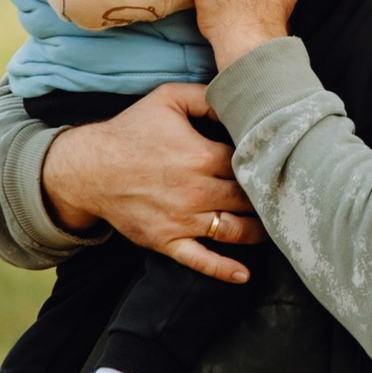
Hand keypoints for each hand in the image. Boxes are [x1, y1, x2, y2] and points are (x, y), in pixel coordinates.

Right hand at [38, 78, 261, 282]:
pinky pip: (200, 261)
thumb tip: (241, 98)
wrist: (87, 168)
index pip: (248, 163)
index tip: (278, 163)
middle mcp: (195, 190)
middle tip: (284, 197)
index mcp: (200, 155)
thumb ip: (207, 96)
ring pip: (233, 231)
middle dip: (266, 197)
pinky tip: (243, 275)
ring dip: (257, 232)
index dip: (264, 163)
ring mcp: (181, 220)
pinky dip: (224, 270)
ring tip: (273, 227)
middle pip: (247, 198)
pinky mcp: (166, 240)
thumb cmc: (131, 131)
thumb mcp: (167, 99)